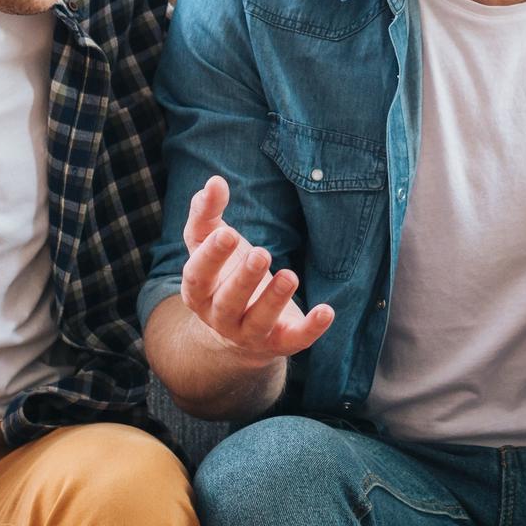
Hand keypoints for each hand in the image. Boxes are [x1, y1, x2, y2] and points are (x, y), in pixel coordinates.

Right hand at [178, 176, 334, 363]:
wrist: (238, 327)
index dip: (211, 257)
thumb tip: (214, 182)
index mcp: (199, 291)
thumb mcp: (210, 243)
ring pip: (258, 322)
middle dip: (244, 279)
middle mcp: (219, 318)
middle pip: (228, 302)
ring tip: (289, 275)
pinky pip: (294, 341)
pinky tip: (327, 310)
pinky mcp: (278, 343)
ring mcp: (248, 334)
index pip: (198, 277)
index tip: (228, 233)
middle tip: (262, 253)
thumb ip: (206, 212)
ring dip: (274, 300)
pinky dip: (311, 329)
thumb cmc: (223, 273)